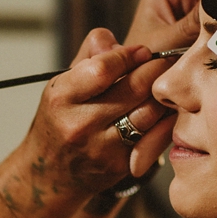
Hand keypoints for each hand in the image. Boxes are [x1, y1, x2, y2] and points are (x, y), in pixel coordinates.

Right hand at [5, 29, 168, 199]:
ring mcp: (102, 148)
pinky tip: (164, 110)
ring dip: (162, 94)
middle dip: (156, 68)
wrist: (49, 175)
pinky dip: (163, 120)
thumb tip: (115, 42)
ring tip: (167, 83)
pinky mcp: (120, 166)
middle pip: (134, 89)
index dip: (128, 55)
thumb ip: (89, 56)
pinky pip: (154, 137)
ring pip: (149, 113)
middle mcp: (80, 124)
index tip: (142, 50)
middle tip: (167, 59)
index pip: (103, 69)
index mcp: (61, 98)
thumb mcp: (62, 84)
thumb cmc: (59, 121)